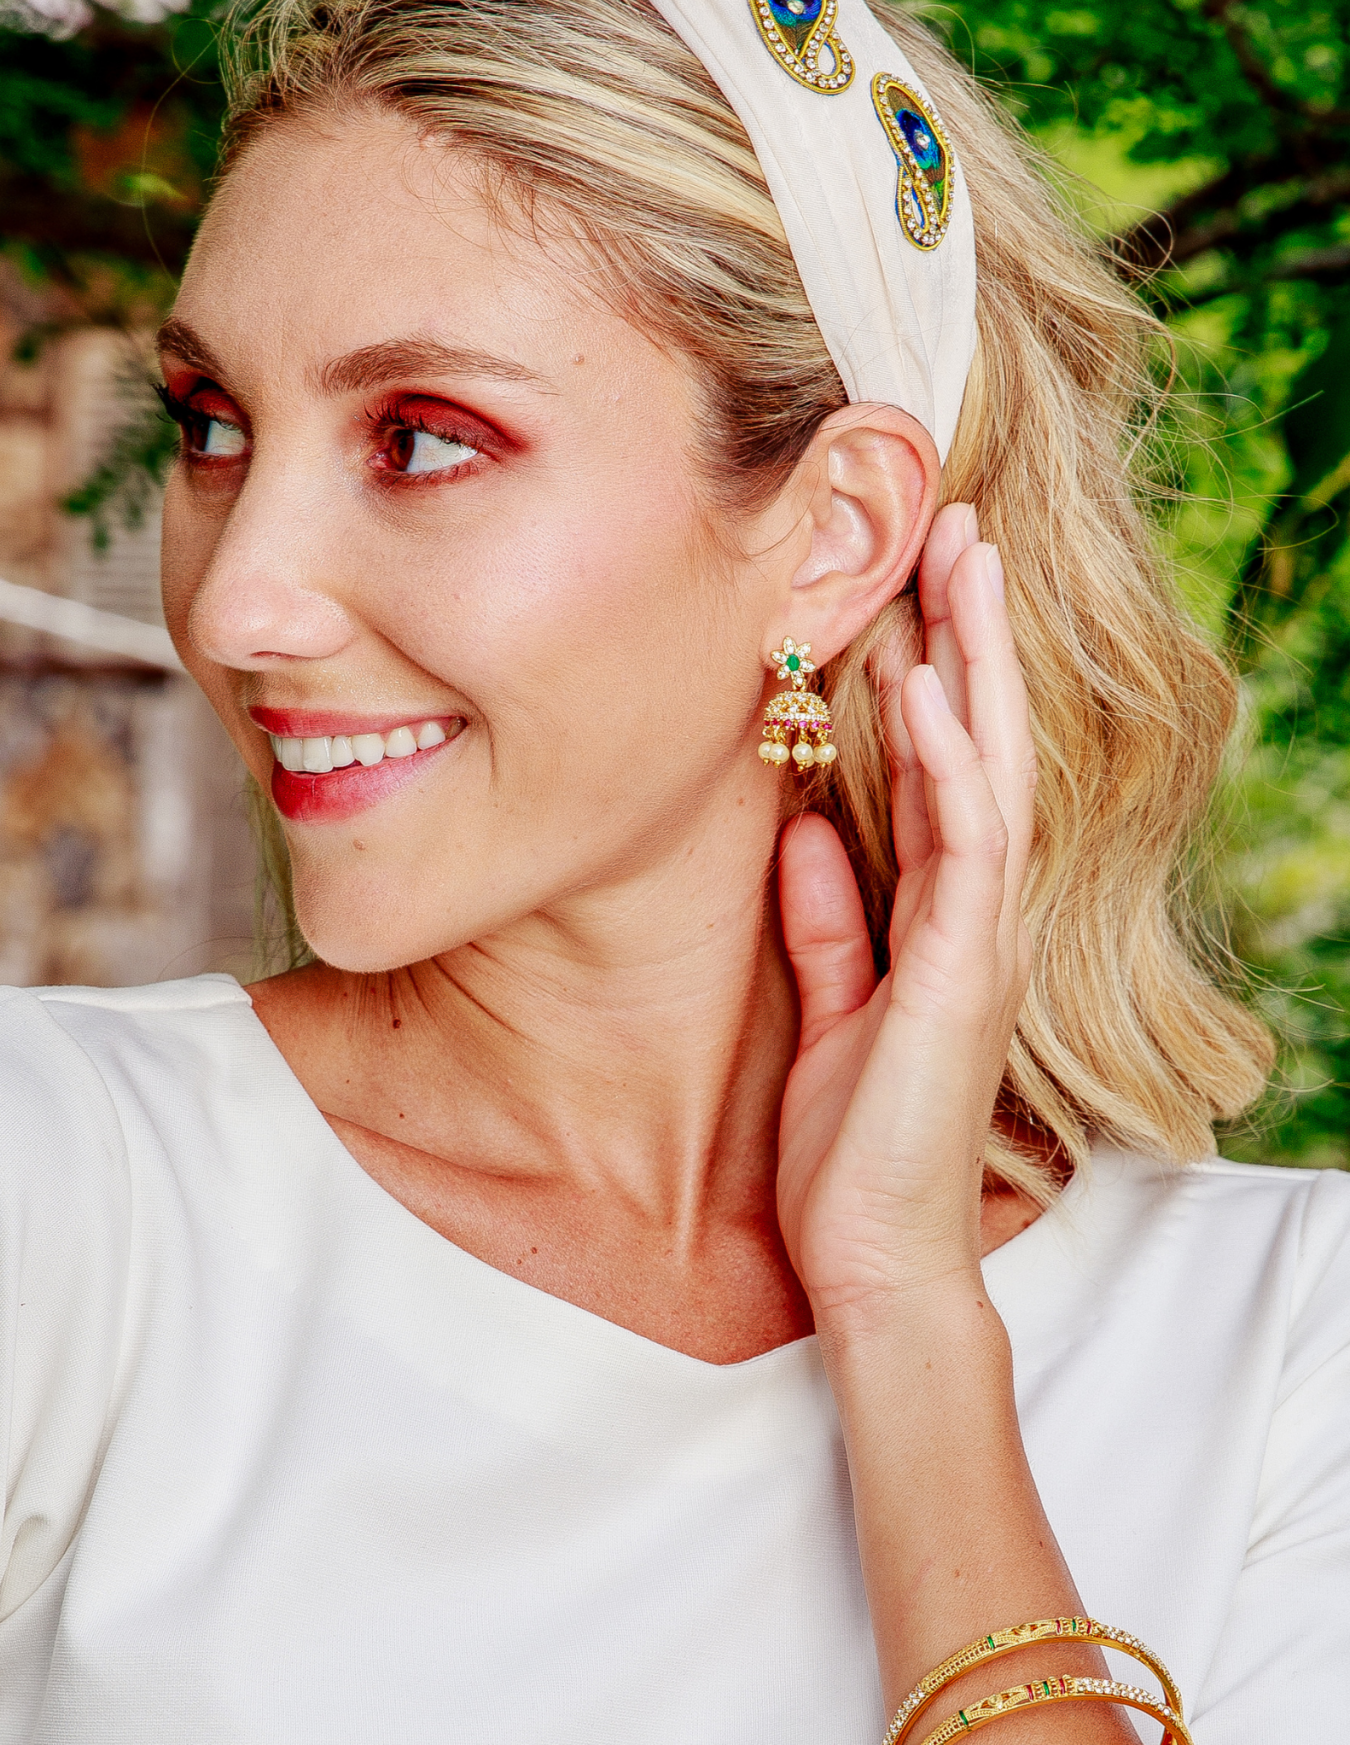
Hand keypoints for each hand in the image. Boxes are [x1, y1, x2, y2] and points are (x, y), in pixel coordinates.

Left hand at [775, 502, 1036, 1335]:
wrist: (870, 1262)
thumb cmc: (852, 1148)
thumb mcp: (828, 1007)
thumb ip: (826, 917)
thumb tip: (804, 825)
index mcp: (939, 918)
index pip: (949, 770)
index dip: (942, 675)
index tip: (917, 585)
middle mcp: (971, 916)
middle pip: (984, 747)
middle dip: (976, 638)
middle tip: (961, 532)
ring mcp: (977, 942)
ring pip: (991, 774)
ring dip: (977, 667)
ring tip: (962, 565)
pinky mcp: (962, 977)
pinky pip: (964, 851)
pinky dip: (949, 767)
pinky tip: (930, 692)